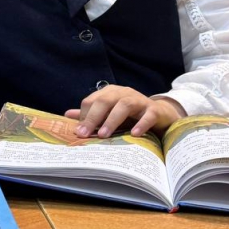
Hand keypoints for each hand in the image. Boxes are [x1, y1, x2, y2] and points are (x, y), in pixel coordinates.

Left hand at [66, 85, 184, 138]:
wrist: (160, 115)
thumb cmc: (131, 115)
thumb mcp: (109, 114)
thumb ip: (90, 114)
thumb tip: (68, 115)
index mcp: (110, 93)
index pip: (92, 100)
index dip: (84, 115)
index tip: (79, 132)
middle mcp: (123, 93)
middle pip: (105, 101)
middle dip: (93, 117)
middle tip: (85, 134)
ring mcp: (139, 100)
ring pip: (124, 105)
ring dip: (112, 120)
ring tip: (103, 135)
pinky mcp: (154, 110)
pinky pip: (147, 115)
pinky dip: (141, 124)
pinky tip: (134, 134)